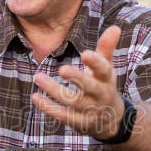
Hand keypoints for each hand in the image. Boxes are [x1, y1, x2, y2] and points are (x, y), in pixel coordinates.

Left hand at [31, 25, 126, 139]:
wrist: (112, 121)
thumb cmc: (103, 87)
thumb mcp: (106, 69)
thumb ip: (106, 49)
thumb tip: (115, 27)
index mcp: (107, 79)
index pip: (104, 70)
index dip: (96, 62)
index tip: (85, 53)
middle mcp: (100, 95)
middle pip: (90, 87)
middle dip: (77, 78)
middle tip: (62, 69)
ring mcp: (90, 111)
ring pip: (72, 101)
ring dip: (54, 90)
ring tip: (38, 77)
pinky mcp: (79, 123)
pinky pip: (63, 116)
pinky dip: (48, 108)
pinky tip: (35, 97)